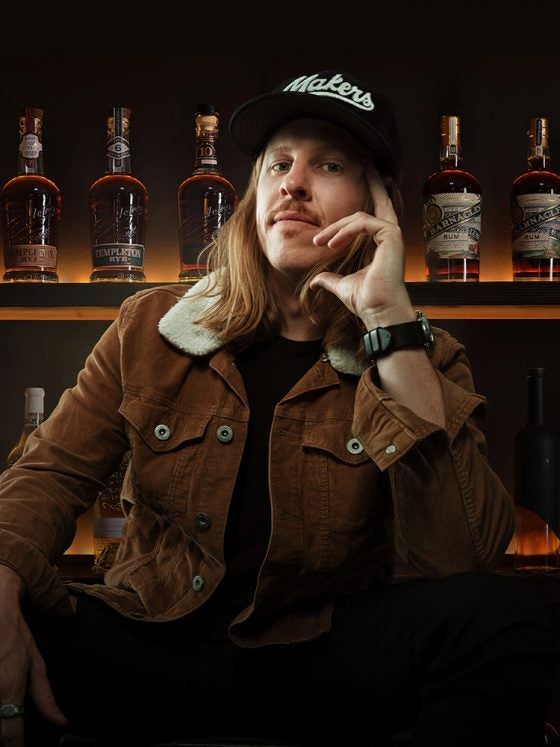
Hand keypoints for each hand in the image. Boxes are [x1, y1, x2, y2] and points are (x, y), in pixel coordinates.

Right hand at [0, 567, 66, 745]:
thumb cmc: (14, 636)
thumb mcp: (36, 663)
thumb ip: (45, 697)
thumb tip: (60, 722)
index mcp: (10, 688)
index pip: (10, 735)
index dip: (15, 746)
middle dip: (5, 736)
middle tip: (12, 735)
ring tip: (6, 709)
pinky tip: (0, 702)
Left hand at [309, 164, 414, 328]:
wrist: (378, 312)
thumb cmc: (366, 301)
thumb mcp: (341, 285)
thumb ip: (330, 278)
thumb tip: (315, 281)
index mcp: (382, 243)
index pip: (375, 214)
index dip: (370, 196)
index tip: (363, 178)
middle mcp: (390, 236)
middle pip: (381, 202)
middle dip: (373, 182)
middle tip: (364, 163)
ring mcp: (392, 236)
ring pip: (361, 217)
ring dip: (337, 227)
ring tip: (320, 241)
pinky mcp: (391, 238)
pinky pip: (364, 223)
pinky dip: (345, 231)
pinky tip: (331, 244)